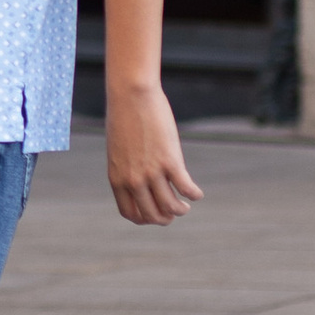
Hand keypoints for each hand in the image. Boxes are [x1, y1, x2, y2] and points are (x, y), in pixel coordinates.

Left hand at [106, 78, 200, 226]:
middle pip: (152, 215)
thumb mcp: (119, 150)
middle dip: (165, 219)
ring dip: (181, 210)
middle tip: (174, 213)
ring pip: (170, 206)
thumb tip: (140, 184)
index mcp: (117, 178)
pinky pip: (186, 188)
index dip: (145, 219)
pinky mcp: (170, 161)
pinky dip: (194, 194)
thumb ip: (127, 169)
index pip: (130, 213)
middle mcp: (133, 180)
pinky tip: (197, 193)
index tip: (155, 215)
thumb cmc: (124, 118)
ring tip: (186, 206)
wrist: (131, 96)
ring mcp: (151, 172)